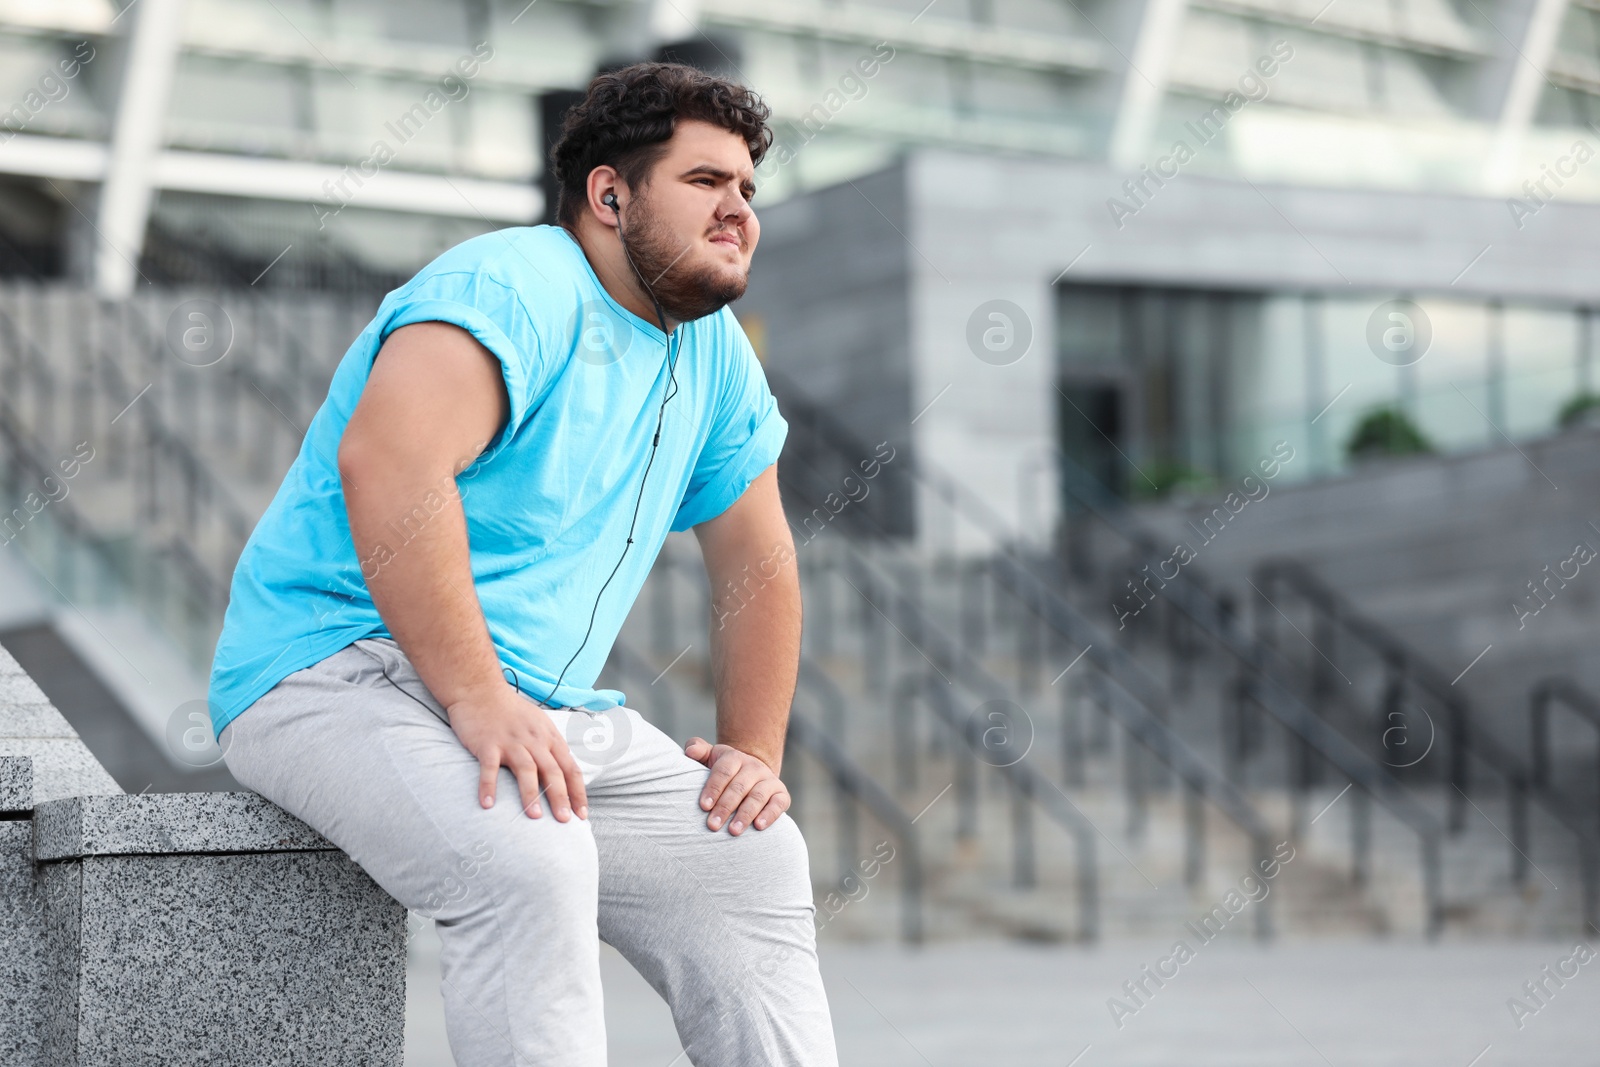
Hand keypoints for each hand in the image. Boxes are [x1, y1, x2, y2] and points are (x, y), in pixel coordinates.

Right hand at [446, 684, 587, 821]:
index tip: (582, 815)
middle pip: (552, 771)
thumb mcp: (539, 724)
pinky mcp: (487, 744)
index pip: (570, 768)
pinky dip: (488, 787)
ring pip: (526, 770)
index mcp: (549, 737)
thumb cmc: (510, 711)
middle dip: (560, 797)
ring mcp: (510, 742)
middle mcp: (534, 740)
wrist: (480, 689)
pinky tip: (488, 805)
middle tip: (565, 821)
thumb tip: (564, 775)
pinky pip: (489, 768)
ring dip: (531, 795)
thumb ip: (551, 747)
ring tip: (535, 817)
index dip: (578, 792)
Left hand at [684, 737, 789, 834]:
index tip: (703, 806)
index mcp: (734, 757)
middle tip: (713, 825)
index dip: (713, 788)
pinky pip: (778, 804)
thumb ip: (697, 750)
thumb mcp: (711, 757)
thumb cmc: (724, 771)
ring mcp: (769, 780)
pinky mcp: (781, 795)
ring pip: (757, 796)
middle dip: (725, 807)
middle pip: (739, 787)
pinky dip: (770, 815)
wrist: (752, 774)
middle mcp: (754, 767)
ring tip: (733, 831)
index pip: (723, 772)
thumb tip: (689, 752)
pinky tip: (759, 826)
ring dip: (745, 814)